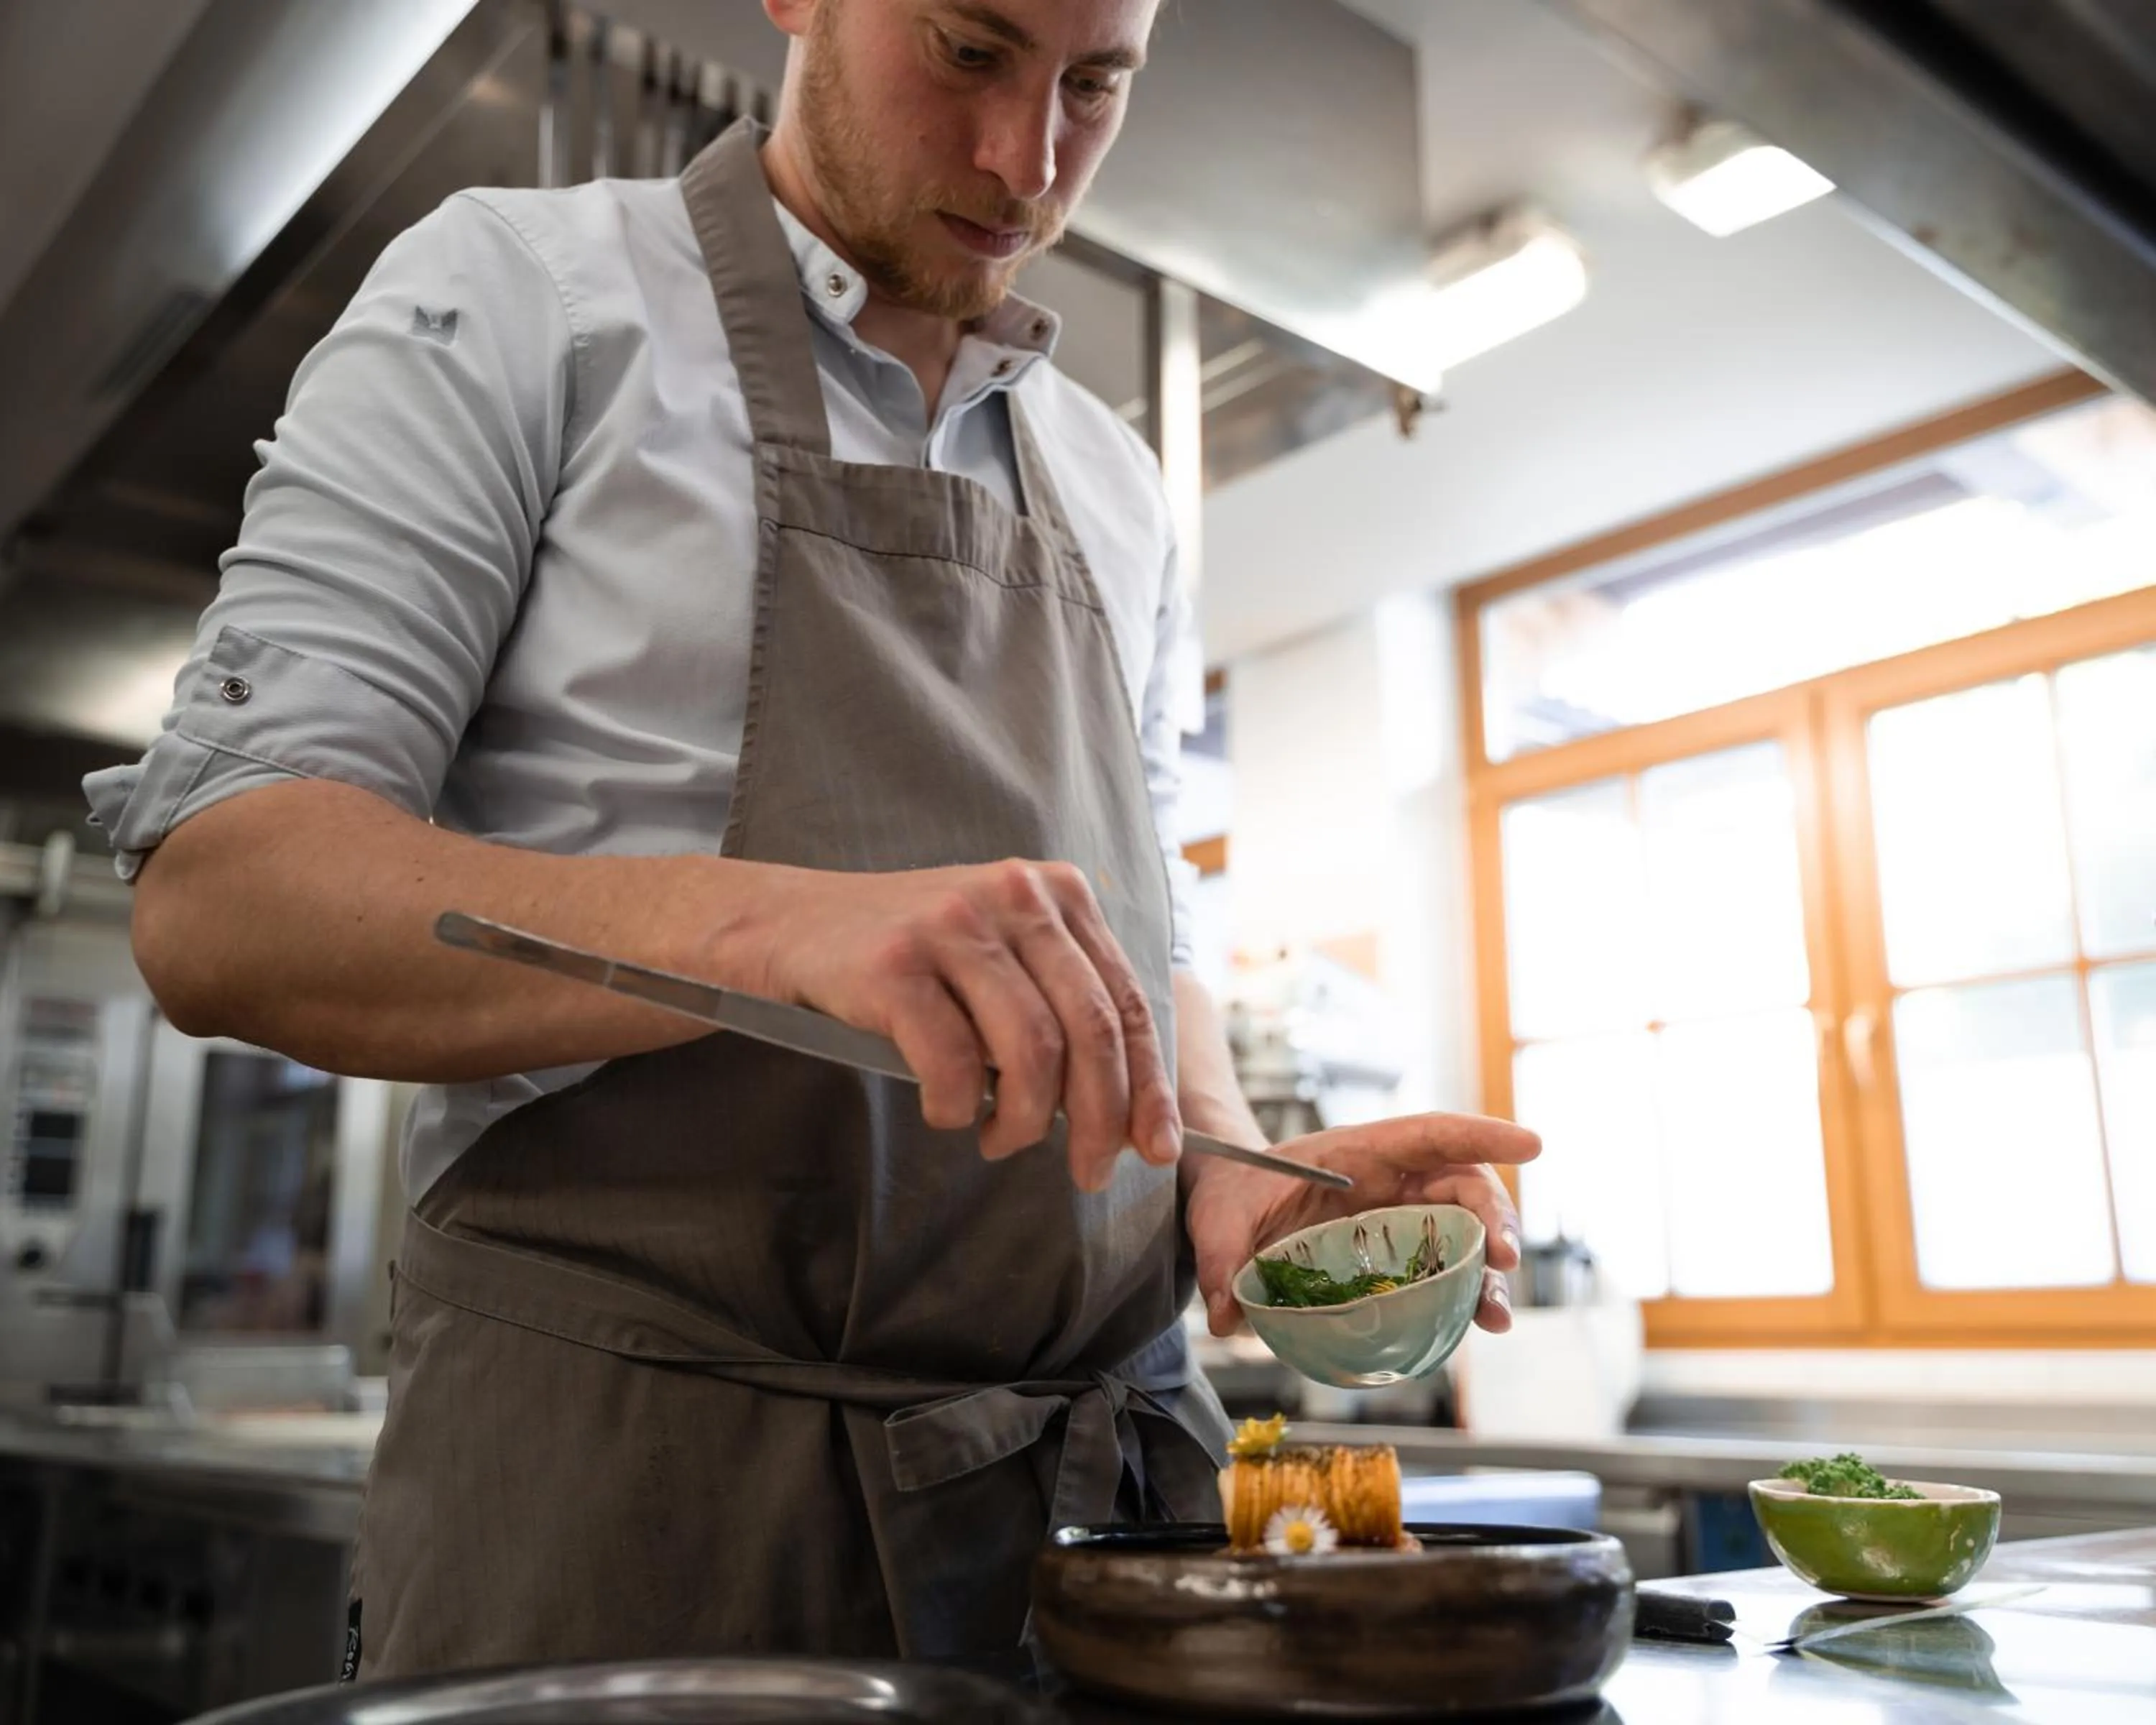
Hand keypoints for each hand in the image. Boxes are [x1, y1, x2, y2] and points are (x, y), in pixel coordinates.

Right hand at [716, 857, 1176, 1190]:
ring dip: (1023, 1121)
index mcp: (1057, 893)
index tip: (1158, 1148)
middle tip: (1088, 1172)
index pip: (1126, 1002)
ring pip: (1031, 1050)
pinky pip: (953, 1062)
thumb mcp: (1003, 956)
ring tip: (1001, 1142)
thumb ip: (1063, 1006)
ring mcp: (954, 924)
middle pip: (1091, 1029)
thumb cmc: (913, 961)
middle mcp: (1015, 896)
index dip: (1148, 1085)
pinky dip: (958, 1107)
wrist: (793, 927)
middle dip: (1099, 1119)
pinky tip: (945, 1113)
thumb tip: (1129, 1111)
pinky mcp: (895, 963)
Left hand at [1184, 1112, 1537, 1337]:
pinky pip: (1443, 1269)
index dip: (1480, 1135)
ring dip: (1488, 1272)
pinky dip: (1466, 1294)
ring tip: (1497, 1317)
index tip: (1530, 1144)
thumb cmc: (1230, 1193)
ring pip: (1463, 1232)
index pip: (1428, 1133)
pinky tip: (1478, 1325)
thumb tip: (1228, 1318)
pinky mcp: (1397, 1254)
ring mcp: (1399, 1217)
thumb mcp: (1216, 1220)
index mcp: (1357, 1152)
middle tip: (1504, 1260)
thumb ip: (1221, 1260)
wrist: (1227, 1203)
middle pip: (1462, 1186)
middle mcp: (1390, 1180)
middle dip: (1493, 1218)